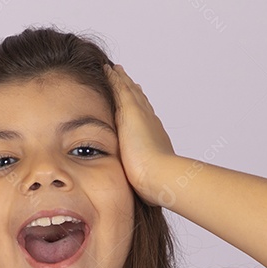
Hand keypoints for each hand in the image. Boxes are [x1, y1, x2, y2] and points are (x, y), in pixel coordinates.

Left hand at [104, 63, 177, 205]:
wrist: (159, 175)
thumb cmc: (155, 184)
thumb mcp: (147, 182)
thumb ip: (144, 185)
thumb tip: (145, 198)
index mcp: (152, 138)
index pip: (144, 122)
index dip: (138, 113)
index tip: (134, 106)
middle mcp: (149, 122)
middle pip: (139, 102)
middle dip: (131, 92)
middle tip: (126, 80)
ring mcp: (141, 115)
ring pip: (129, 92)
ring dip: (122, 81)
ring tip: (114, 70)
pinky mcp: (131, 110)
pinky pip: (120, 87)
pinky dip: (114, 78)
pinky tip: (107, 69)